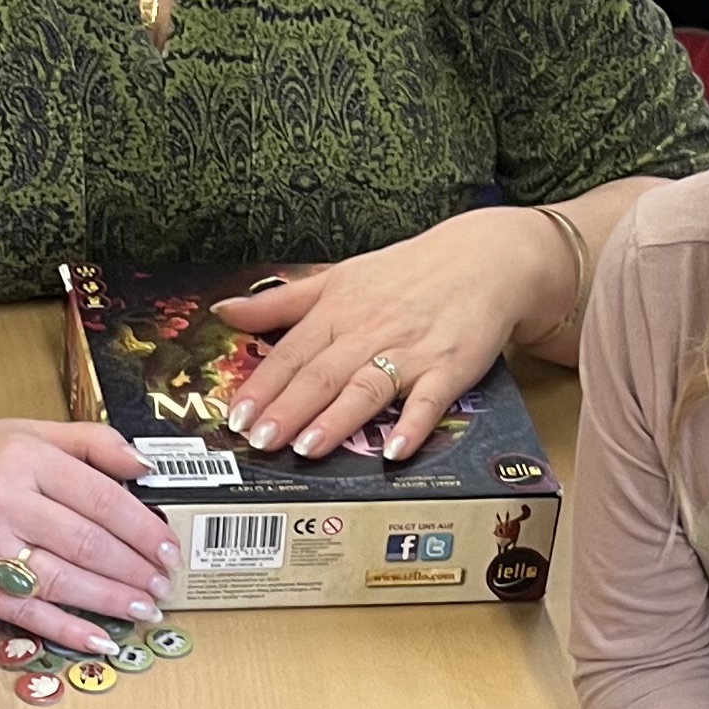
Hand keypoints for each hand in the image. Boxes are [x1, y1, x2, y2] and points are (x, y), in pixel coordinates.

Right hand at [0, 419, 177, 658]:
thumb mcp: (30, 432)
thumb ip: (90, 444)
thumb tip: (144, 466)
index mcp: (25, 460)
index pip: (100, 499)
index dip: (142, 528)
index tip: (168, 547)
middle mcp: (5, 502)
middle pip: (86, 543)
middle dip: (134, 568)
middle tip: (162, 582)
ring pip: (62, 580)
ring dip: (112, 600)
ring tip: (145, 607)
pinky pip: (29, 613)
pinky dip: (68, 630)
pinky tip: (102, 639)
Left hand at [211, 207, 559, 465]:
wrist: (483, 258)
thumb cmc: (407, 273)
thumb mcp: (338, 278)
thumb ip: (281, 301)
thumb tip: (225, 310)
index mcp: (338, 310)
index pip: (291, 352)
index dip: (262, 385)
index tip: (236, 416)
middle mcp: (369, 331)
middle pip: (322, 374)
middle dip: (288, 408)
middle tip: (260, 441)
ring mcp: (410, 351)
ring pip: (367, 387)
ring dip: (337, 419)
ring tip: (308, 448)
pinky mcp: (449, 367)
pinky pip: (430, 400)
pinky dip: (413, 425)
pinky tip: (395, 450)